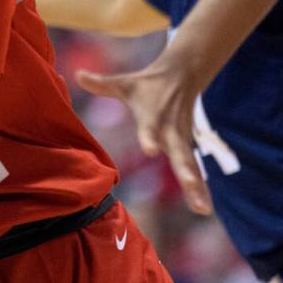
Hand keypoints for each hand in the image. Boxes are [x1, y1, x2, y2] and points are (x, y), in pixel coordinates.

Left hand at [75, 55, 212, 215]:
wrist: (183, 76)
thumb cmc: (147, 84)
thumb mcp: (125, 83)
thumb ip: (102, 83)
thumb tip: (77, 74)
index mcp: (153, 116)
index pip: (150, 129)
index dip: (150, 138)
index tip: (150, 150)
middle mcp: (170, 130)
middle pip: (179, 152)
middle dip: (184, 170)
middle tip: (190, 185)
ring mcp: (182, 140)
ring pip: (191, 166)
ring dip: (197, 187)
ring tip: (202, 208)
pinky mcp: (188, 147)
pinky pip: (195, 170)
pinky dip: (201, 189)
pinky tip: (204, 208)